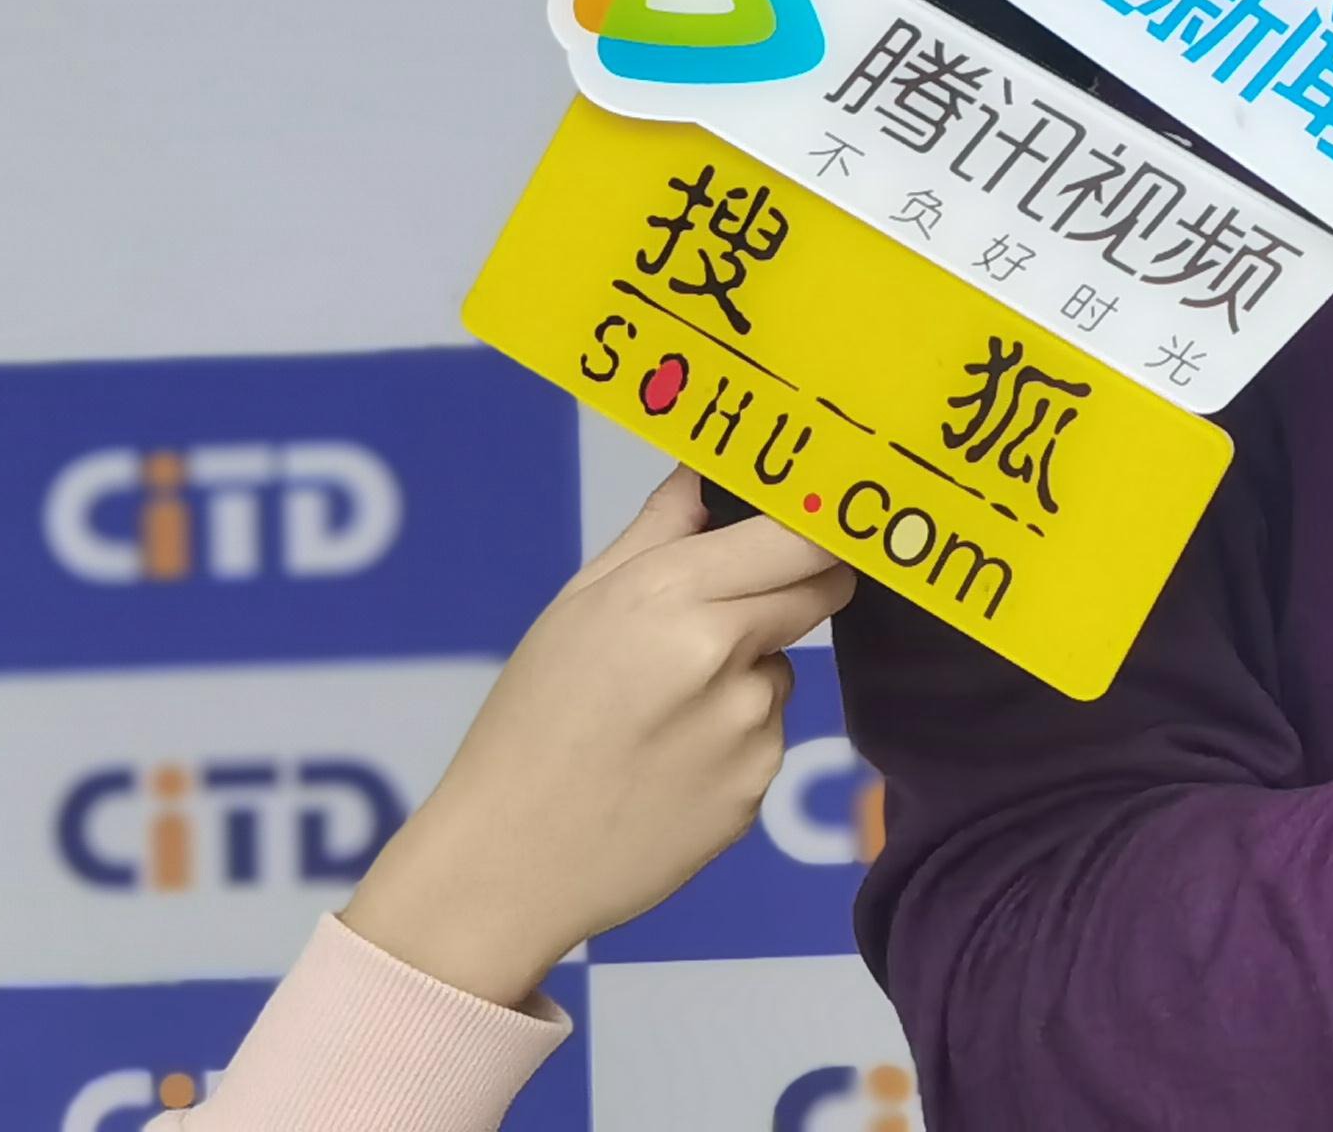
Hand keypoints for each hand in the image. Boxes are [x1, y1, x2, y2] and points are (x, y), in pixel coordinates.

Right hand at [342, 471, 856, 1005]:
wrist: (506, 865)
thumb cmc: (529, 725)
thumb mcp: (576, 608)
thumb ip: (658, 529)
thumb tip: (707, 466)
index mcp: (673, 595)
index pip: (803, 535)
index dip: (824, 524)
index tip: (826, 517)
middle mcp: (725, 653)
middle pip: (821, 589)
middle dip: (798, 586)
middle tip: (738, 608)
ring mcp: (749, 725)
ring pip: (783, 668)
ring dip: (748, 675)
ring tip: (661, 717)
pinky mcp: (759, 787)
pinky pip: (768, 735)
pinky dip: (734, 741)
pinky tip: (669, 767)